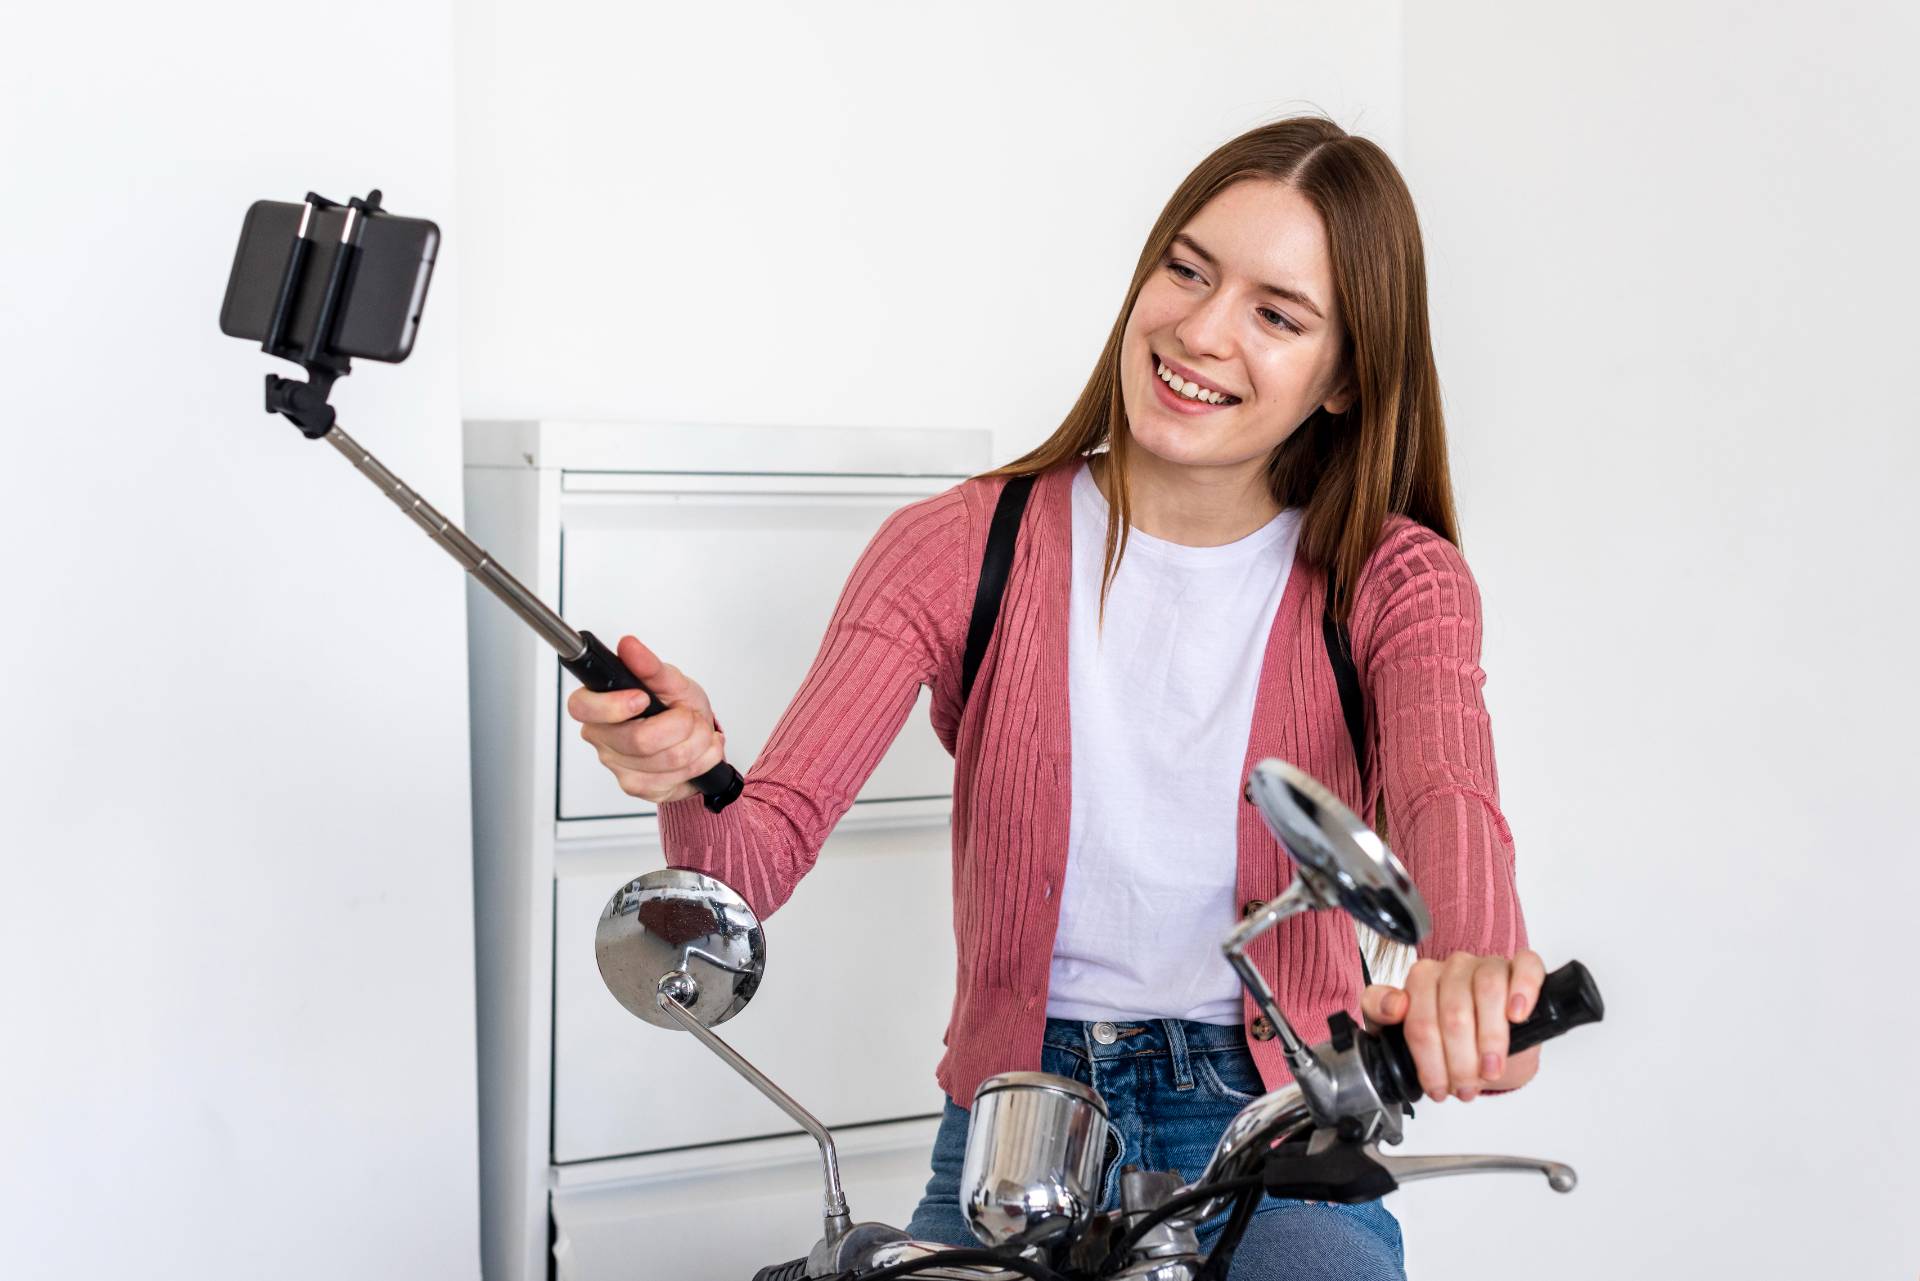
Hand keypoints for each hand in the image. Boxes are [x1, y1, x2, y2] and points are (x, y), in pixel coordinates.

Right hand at [564, 635, 724, 804]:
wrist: (696, 735)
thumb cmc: (676, 705)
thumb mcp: (670, 680)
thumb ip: (649, 666)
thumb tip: (629, 646)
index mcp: (598, 706)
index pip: (582, 707)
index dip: (613, 706)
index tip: (642, 698)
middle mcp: (602, 738)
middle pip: (637, 740)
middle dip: (681, 725)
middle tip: (689, 715)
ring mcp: (618, 766)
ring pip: (665, 760)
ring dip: (697, 742)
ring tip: (699, 731)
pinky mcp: (638, 787)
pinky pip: (674, 778)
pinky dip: (700, 761)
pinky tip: (699, 750)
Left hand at [1359, 949, 1546, 1100]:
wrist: (1486, 1049)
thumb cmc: (1445, 1038)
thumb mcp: (1403, 1033)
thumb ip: (1380, 1011)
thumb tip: (1394, 1006)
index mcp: (1421, 979)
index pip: (1420, 1019)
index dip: (1429, 1061)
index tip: (1437, 1087)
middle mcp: (1453, 968)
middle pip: (1454, 1013)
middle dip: (1460, 1061)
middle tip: (1465, 1086)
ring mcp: (1487, 965)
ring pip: (1488, 991)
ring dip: (1491, 1039)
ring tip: (1490, 1069)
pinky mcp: (1520, 968)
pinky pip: (1525, 967)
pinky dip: (1523, 990)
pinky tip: (1517, 1014)